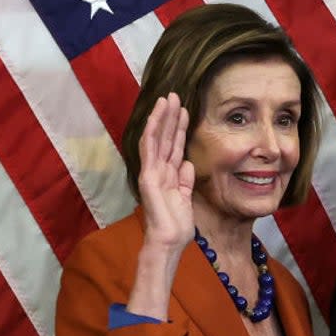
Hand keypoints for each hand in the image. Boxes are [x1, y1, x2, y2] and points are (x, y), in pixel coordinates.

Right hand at [138, 93, 194, 250]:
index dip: (178, 128)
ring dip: (161, 118)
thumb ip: (185, 180)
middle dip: (169, 117)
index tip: (184, 110)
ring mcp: (151, 172)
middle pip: (164, 138)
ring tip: (167, 99)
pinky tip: (155, 118)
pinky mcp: (148, 176)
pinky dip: (152, 133)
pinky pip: (149, 150)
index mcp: (168, 175)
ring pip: (156, 139)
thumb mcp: (186, 197)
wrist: (169, 240)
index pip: (173, 146)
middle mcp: (158, 170)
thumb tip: (187, 163)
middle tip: (174, 95)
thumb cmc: (177, 224)